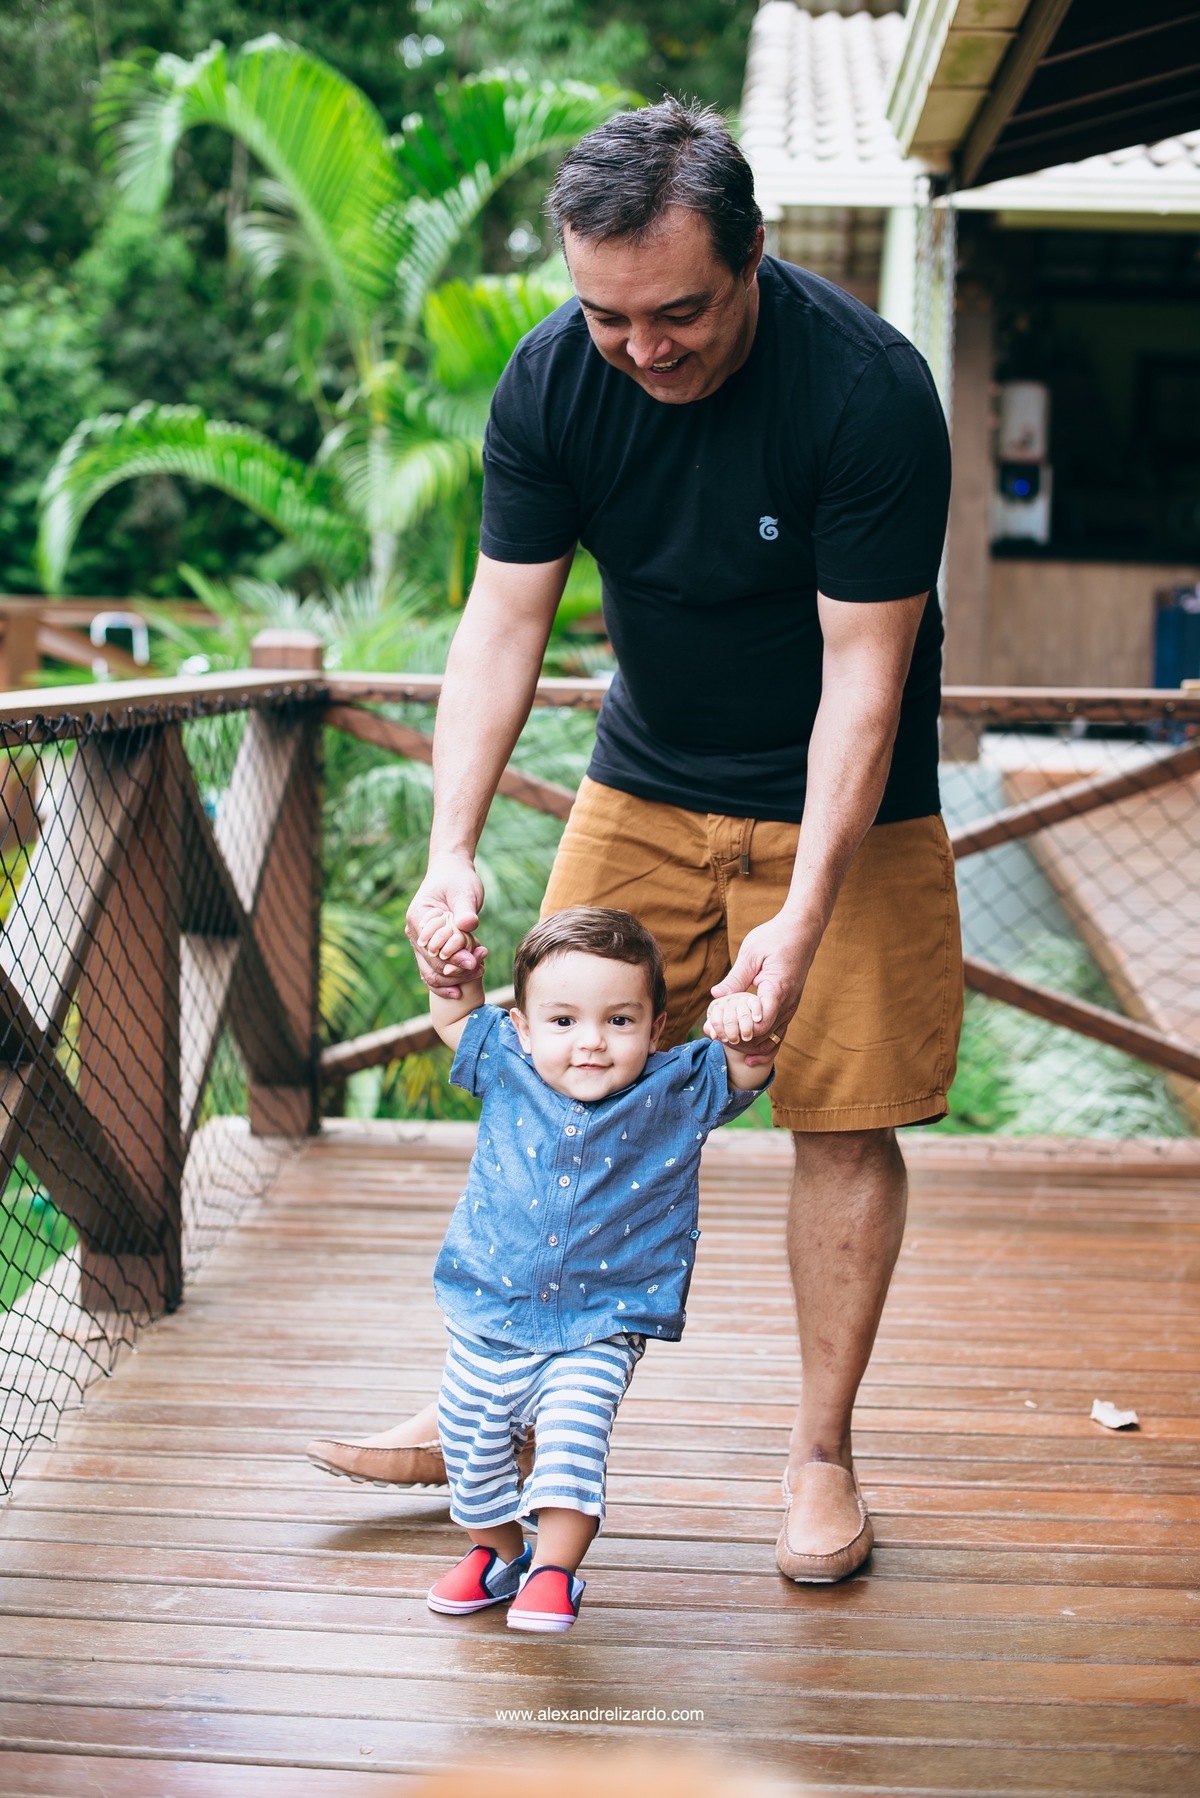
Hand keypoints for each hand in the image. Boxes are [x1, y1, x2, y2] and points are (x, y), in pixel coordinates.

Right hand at [406, 855, 487, 997]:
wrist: (452, 874)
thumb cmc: (458, 880)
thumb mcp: (464, 892)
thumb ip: (465, 910)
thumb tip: (468, 925)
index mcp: (418, 918)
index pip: (430, 948)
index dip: (451, 958)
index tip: (474, 960)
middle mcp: (415, 935)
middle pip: (431, 966)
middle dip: (457, 971)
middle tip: (481, 967)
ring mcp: (422, 945)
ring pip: (433, 974)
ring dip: (457, 977)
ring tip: (480, 969)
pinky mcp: (433, 950)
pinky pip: (437, 972)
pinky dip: (453, 978)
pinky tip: (469, 981)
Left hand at [711, 911, 817, 1054]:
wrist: (802, 930)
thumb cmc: (775, 938)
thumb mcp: (751, 954)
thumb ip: (735, 978)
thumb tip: (716, 996)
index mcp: (777, 990)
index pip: (760, 1025)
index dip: (739, 1033)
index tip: (719, 1031)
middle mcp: (787, 1004)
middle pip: (763, 1037)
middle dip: (738, 1041)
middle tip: (714, 1037)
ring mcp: (790, 1007)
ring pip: (772, 1039)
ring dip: (749, 1046)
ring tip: (726, 1044)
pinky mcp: (789, 1007)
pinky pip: (778, 1034)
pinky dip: (764, 1047)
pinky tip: (749, 1057)